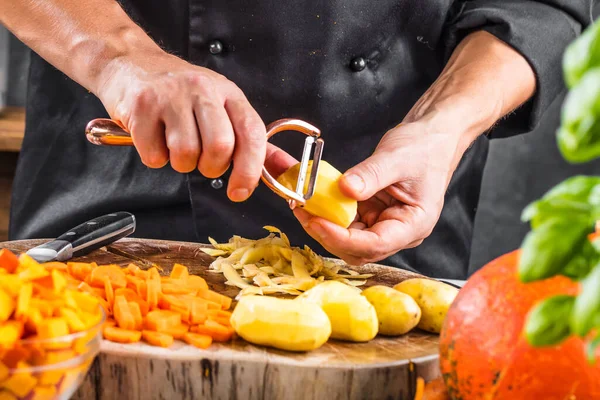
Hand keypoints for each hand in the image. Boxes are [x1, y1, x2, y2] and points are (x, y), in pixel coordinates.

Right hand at [97, 52, 265, 201]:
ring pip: (186, 154)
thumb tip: (285, 171)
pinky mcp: (142, 106)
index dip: (250, 169)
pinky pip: (154, 155)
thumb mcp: (222, 107)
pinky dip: (155, 157)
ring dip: (182, 163)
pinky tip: (154, 137)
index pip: (251, 133)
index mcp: (229, 93)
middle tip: (202, 160)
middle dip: (211, 167)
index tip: (241, 190)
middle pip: (220, 147)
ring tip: (175, 144)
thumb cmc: (181, 93)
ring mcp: (170, 96)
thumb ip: (252, 142)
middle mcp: (203, 89)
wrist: (131, 63)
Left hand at [293, 121, 464, 265]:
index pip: (374, 244)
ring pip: (348, 240)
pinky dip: (328, 214)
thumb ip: (371, 175)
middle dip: (328, 235)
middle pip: (358, 249)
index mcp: (414, 225)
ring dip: (324, 226)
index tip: (317, 222)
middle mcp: (399, 232)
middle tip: (303, 213)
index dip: (342, 238)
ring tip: (303, 206)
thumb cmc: (424, 148)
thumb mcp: (397, 157)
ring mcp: (384, 225)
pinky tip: (313, 201)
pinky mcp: (372, 216)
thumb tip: (344, 189)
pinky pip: (346, 223)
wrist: (432, 138)